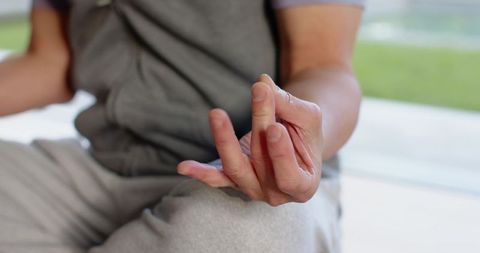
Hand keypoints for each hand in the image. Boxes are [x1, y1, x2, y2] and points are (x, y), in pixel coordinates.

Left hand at [177, 75, 323, 205]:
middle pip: (262, 163)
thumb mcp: (308, 117)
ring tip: (217, 114)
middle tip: (259, 93)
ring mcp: (252, 188)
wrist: (295, 142)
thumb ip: (288, 105)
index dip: (281, 155)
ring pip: (235, 167)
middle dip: (259, 126)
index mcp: (303, 185)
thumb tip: (262, 83)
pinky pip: (216, 177)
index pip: (290, 175)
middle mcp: (276, 193)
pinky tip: (184, 166)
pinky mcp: (233, 178)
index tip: (274, 128)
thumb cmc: (305, 132)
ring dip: (225, 140)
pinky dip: (200, 172)